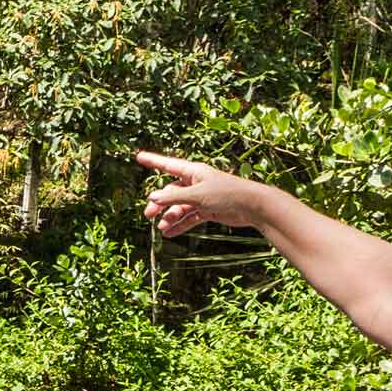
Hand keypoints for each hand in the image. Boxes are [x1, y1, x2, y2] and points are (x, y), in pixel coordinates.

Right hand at [138, 151, 272, 239]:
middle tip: (148, 215)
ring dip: (170, 217)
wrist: (252, 206)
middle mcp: (196, 183)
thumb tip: (152, 198)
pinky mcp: (208, 210)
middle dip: (159, 203)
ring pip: (180, 207)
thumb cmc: (226, 193)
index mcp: (193, 172)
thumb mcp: (197, 195)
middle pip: (171, 192)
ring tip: (162, 228)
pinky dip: (181, 225)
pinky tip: (170, 233)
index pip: (168, 165)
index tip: (139, 157)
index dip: (153, 161)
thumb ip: (174, 198)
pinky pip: (190, 217)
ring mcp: (202, 197)